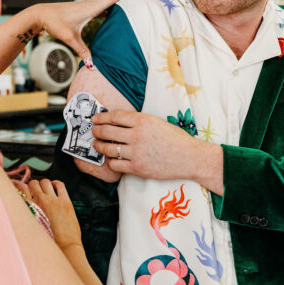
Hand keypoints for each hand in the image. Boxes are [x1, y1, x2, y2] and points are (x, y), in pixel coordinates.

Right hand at [27, 179, 82, 250]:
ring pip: (45, 181)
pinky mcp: (65, 201)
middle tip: (37, 192)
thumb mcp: (31, 227)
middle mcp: (39, 202)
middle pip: (32, 183)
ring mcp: (53, 200)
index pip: (20, 189)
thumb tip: (24, 205)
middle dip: (34, 186)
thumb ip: (27, 214)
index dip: (21, 187)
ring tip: (46, 191)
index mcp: (28, 209)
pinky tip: (55, 189)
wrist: (64, 247)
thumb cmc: (47, 241)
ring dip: (44, 184)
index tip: (24, 190)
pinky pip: (59, 184)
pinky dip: (56, 184)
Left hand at [32, 0, 142, 66]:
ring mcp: (89, 7)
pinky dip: (111, 7)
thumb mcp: (70, 38)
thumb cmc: (55, 22)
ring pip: (109, 1)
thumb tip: (92, 65)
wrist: (41, 14)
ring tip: (135, 0)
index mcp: (92, 7)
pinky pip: (103, 7)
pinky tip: (115, 12)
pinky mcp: (85, 11)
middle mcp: (92, 4)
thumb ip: (83, 51)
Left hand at [91, 110, 223, 193]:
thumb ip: (138, 121)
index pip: (114, 116)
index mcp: (142, 120)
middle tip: (94, 132)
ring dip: (99, 146)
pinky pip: (115, 164)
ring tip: (98, 145)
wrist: (189, 157)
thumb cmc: (176, 139)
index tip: (95, 119)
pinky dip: (110, 160)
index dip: (101, 117)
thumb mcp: (157, 122)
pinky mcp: (137, 168)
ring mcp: (136, 152)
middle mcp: (137, 135)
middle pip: (107, 131)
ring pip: (108, 148)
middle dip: (97, 131)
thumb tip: (118, 121)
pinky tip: (110, 158)